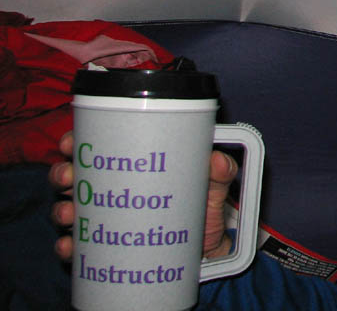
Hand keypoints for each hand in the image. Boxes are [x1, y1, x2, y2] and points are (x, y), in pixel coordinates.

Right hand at [49, 132, 238, 259]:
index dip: (77, 140)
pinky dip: (70, 247)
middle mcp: (115, 187)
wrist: (208, 249)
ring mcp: (108, 218)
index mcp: (133, 163)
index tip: (70, 142)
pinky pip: (80, 247)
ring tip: (69, 212)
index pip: (99, 145)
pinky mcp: (108, 247)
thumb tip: (217, 160)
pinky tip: (70, 246)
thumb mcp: (214, 184)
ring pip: (71, 208)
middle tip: (68, 176)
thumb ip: (221, 170)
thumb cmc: (204, 206)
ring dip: (62, 209)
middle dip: (64, 172)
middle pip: (75, 175)